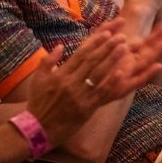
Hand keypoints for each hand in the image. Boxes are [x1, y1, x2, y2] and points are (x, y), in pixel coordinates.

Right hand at [25, 20, 161, 145]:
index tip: (107, 32)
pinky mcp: (86, 109)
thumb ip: (48, 61)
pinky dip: (111, 83)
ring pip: (98, 74)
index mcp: (60, 74)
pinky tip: (122, 73)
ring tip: (125, 48)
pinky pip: (101, 94)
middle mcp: (70, 83)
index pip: (81, 54)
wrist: (36, 130)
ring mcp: (79, 96)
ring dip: (113, 60)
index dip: (95, 42)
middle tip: (121, 36)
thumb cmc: (37, 104)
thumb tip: (60, 46)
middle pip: (92, 61)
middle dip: (107, 47)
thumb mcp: (37, 80)